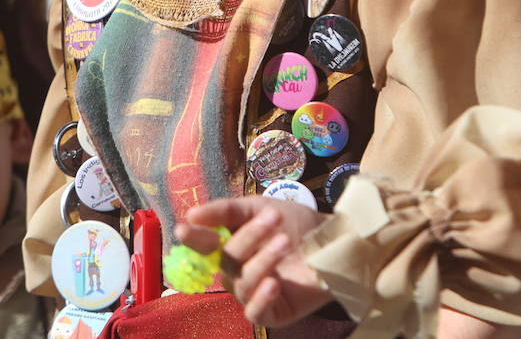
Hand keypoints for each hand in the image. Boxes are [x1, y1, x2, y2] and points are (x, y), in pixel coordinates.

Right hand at [180, 198, 331, 327]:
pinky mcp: (273, 313)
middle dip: (248, 237)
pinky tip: (274, 282)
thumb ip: (226, 210)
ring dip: (262, 259)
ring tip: (284, 241)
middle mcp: (237, 272)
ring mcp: (253, 293)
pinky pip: (255, 312)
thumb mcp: (261, 207)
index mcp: (230, 246)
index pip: (204, 244)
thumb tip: (190, 216)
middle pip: (226, 260)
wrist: (336, 240)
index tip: (184, 227)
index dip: (194, 238)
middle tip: (273, 217)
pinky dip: (261, 297)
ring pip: (242, 282)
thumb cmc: (297, 224)